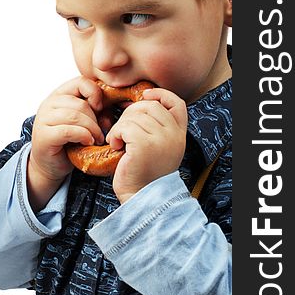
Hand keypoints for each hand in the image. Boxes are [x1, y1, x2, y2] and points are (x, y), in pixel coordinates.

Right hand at [28, 77, 103, 209]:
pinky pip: (68, 131)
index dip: (95, 94)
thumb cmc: (69, 142)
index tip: (101, 110)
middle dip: (96, 119)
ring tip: (96, 139)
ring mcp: (43, 119)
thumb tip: (119, 103)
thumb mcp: (84, 120)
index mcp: (59, 95)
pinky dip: (83, 136)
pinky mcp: (43, 136)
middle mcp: (48, 103)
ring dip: (92, 129)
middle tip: (101, 133)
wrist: (49, 165)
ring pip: (75, 116)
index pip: (81, 82)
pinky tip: (87, 142)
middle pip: (80, 103)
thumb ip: (96, 109)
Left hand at [107, 88, 187, 203]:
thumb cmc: (143, 173)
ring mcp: (161, 140)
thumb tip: (138, 102)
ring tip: (119, 143)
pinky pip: (125, 127)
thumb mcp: (158, 148)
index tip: (145, 96)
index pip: (177, 103)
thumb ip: (156, 127)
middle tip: (122, 132)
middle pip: (149, 106)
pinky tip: (116, 147)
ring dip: (119, 127)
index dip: (160, 94)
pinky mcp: (144, 145)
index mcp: (179, 135)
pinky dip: (115, 134)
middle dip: (130, 114)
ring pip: (134, 115)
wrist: (141, 199)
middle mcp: (174, 135)